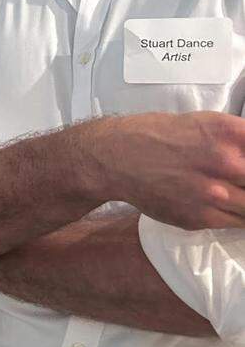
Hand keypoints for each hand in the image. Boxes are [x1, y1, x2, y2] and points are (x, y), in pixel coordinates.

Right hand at [85, 112, 244, 229]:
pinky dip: (239, 216)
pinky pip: (238, 224)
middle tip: (241, 184)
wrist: (114, 157)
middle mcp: (226, 162)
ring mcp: (215, 194)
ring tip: (232, 194)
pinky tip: (228, 207)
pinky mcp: (201, 217)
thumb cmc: (157, 135)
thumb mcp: (204, 123)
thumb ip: (239, 140)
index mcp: (229, 133)